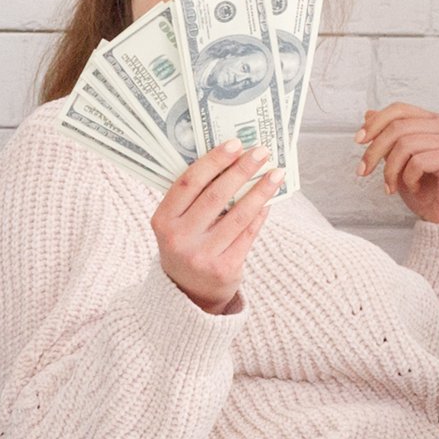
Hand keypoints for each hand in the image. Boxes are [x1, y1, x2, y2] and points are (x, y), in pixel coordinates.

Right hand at [154, 143, 280, 314]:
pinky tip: (269, 200)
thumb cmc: (186, 245)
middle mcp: (178, 239)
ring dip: (260, 191)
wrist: (187, 294)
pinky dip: (260, 215)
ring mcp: (201, 256)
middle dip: (242, 170)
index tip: (235, 144)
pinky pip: (248, 235)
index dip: (213, 161)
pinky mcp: (224, 270)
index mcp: (162, 220)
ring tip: (276, 174)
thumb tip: (233, 160)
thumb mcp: (177, 224)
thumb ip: (195, 198)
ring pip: (238, 216)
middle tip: (261, 152)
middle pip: (215, 196)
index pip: (188, 183)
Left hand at [353, 103, 438, 228]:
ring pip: (405, 144)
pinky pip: (418, 162)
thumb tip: (369, 115)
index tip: (359, 140)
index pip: (400, 109)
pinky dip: (408, 178)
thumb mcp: (397, 160)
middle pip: (398, 127)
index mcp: (433, 122)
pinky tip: (415, 187)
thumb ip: (387, 137)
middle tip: (364, 171)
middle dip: (374, 151)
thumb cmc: (425, 191)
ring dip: (391, 170)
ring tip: (391, 185)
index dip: (375, 123)